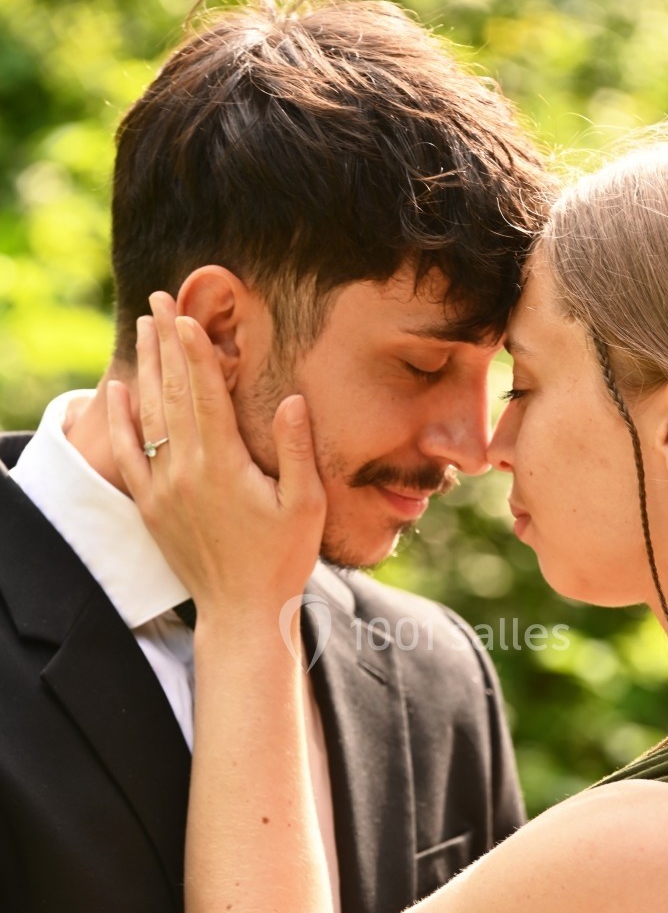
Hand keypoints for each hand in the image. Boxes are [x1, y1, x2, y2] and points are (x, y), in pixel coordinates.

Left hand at [107, 292, 325, 624]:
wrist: (242, 611)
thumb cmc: (283, 560)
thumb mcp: (305, 506)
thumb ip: (296, 450)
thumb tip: (292, 398)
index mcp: (224, 466)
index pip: (204, 393)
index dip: (194, 350)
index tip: (184, 313)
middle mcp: (186, 471)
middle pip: (171, 393)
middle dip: (164, 343)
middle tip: (157, 301)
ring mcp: (163, 489)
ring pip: (148, 416)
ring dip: (145, 369)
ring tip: (143, 329)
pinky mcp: (151, 507)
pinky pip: (127, 455)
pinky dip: (119, 421)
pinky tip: (116, 393)